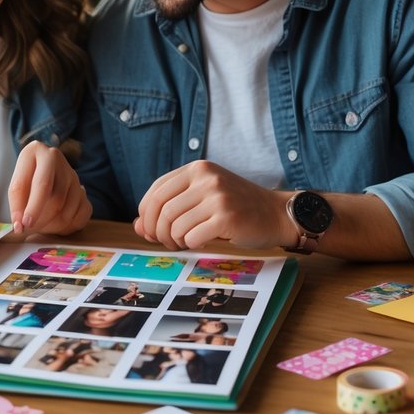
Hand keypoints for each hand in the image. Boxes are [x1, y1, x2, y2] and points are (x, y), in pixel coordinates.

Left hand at [7, 140, 91, 234]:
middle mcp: (58, 159)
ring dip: (51, 225)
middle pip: (57, 197)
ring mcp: (73, 175)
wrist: (40, 175)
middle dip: (42, 218)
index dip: (33, 207)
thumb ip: (17, 205)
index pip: (42, 183)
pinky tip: (54, 225)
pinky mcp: (83, 192)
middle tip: (30, 229)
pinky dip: (66, 227)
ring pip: (67, 209)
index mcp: (36, 151)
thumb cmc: (24, 180)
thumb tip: (20, 226)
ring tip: (38, 226)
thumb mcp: (16, 187)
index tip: (24, 224)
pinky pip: (80, 215)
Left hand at [134, 160, 292, 249]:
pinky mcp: (226, 217)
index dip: (146, 214)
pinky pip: (191, 237)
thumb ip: (170, 208)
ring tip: (183, 243)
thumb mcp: (201, 199)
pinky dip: (190, 244)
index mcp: (197, 168)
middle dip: (157, 232)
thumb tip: (138, 227)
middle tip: (166, 242)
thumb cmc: (235, 208)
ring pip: (174, 225)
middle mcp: (206, 178)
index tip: (150, 229)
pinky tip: (199, 242)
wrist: (275, 214)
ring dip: (173, 241)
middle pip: (162, 210)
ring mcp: (217, 196)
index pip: (156, 191)